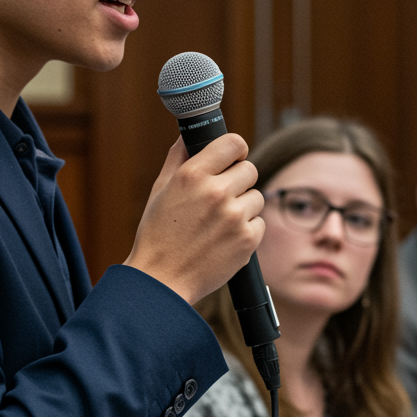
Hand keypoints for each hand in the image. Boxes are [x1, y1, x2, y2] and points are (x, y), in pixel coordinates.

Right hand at [124, 135, 264, 304]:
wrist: (162, 280)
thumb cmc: (158, 235)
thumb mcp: (160, 190)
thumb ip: (178, 158)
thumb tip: (188, 135)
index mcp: (193, 175)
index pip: (233, 142)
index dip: (235, 149)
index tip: (232, 158)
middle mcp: (216, 192)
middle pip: (249, 169)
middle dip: (238, 180)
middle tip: (221, 197)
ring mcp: (234, 217)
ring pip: (256, 196)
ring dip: (243, 206)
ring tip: (219, 223)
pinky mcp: (247, 240)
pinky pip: (259, 223)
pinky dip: (246, 230)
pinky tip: (224, 239)